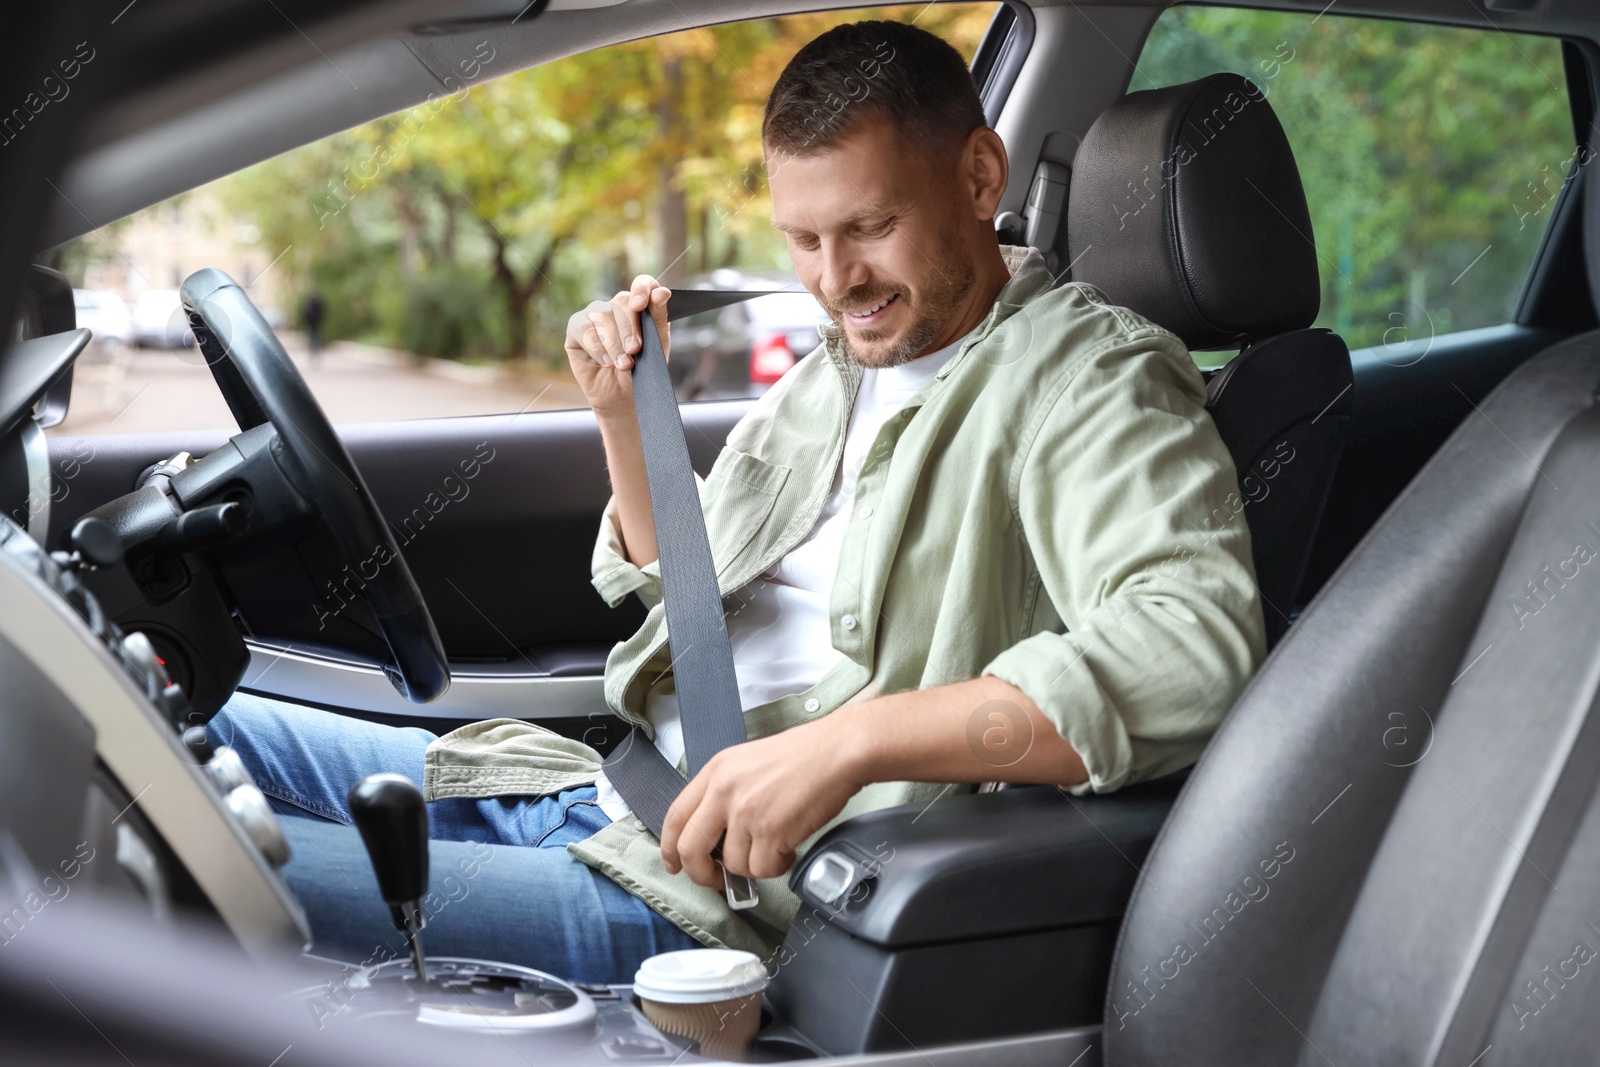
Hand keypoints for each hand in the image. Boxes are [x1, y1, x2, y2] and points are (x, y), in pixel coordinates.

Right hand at [564, 275, 670, 419]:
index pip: (642, 283)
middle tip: (634, 351)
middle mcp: (615, 306)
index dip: (642, 289)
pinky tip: (605, 361)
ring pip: (601, 316)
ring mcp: (593, 315)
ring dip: (614, 343)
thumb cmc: (643, 370)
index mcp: (639, 305)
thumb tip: (663, 292)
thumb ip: (659, 317)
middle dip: (629, 329)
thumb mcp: (658, 346)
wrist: (625, 398)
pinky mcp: (576, 329)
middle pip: (621, 302)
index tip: (641, 305)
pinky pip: (582, 328)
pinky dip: (596, 346)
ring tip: (623, 364)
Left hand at [659, 718, 864, 888]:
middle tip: (716, 880)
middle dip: (701, 874)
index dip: (670, 847)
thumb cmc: (804, 755)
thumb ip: (725, 793)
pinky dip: (776, 867)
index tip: (675, 863)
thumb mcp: (748, 762)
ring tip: (775, 846)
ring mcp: (746, 813)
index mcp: (715, 771)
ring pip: (732, 864)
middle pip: (691, 848)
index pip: (675, 816)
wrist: (838, 751)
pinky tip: (789, 848)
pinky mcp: (771, 832)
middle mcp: (724, 791)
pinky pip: (762, 869)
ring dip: (754, 865)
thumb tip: (716, 835)